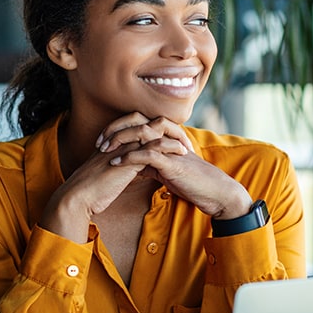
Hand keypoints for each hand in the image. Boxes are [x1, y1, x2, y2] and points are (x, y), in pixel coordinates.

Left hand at [97, 114, 251, 220]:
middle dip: (115, 129)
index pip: (137, 122)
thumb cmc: (191, 182)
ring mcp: (170, 148)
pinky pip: (147, 154)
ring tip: (104, 150)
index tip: (102, 139)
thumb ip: (150, 166)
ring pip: (141, 133)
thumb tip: (133, 169)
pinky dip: (130, 157)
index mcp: (165, 137)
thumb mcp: (166, 171)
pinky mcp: (172, 162)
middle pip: (136, 121)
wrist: (213, 192)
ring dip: (119, 140)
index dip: (118, 127)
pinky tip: (117, 163)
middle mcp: (167, 137)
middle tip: (99, 141)